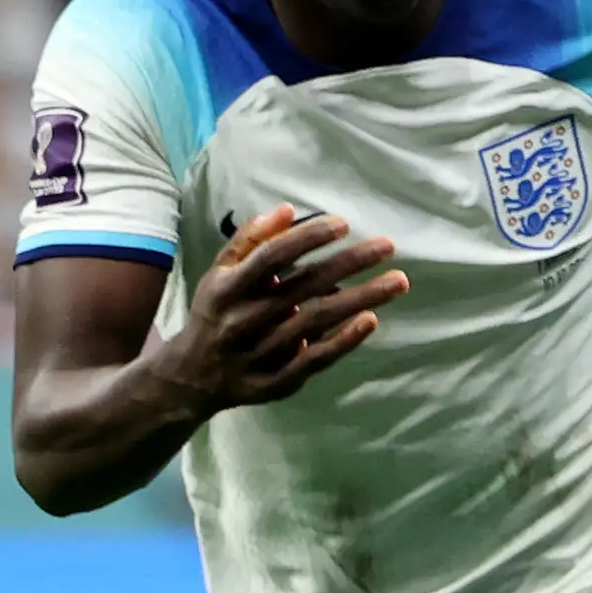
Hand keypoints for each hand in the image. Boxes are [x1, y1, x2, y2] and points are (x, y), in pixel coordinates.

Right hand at [151, 206, 406, 413]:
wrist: (193, 376)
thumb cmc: (216, 312)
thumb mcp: (220, 273)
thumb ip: (250, 241)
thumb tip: (287, 210)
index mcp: (227, 289)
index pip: (271, 257)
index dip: (308, 238)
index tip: (344, 224)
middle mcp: (244, 320)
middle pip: (304, 287)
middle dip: (349, 263)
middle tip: (388, 246)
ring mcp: (262, 353)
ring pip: (317, 322)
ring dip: (361, 299)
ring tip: (398, 281)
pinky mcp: (277, 381)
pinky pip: (316, 359)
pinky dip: (344, 340)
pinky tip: (371, 319)